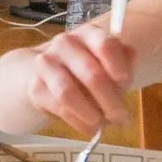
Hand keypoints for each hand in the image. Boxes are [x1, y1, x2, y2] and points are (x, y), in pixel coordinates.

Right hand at [18, 24, 138, 137]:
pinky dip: (77, 121)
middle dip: (110, 100)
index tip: (124, 83)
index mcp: (89, 34)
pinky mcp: (36, 87)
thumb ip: (123, 65)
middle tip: (120, 117)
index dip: (118, 65)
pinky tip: (88, 126)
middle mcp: (65, 44)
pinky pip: (59, 107)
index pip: (105, 44)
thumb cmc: (84, 68)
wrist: (41, 72)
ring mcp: (46, 64)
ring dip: (91, 113)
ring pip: (69, 92)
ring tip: (102, 124)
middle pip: (91, 73)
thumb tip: (125, 76)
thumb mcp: (108, 63)